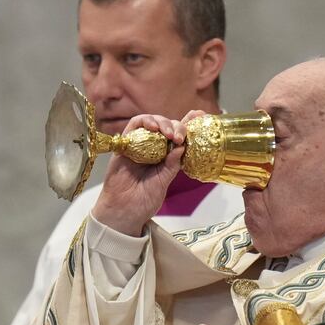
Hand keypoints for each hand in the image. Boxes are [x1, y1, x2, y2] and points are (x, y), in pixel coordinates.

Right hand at [93, 114, 186, 235]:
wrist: (124, 210)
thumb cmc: (143, 200)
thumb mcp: (164, 181)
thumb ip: (172, 164)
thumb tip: (181, 146)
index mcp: (166, 157)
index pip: (178, 136)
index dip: (188, 123)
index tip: (200, 115)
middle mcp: (153, 148)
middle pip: (166, 126)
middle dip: (176, 126)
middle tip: (179, 137)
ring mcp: (139, 145)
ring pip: (151, 122)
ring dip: (161, 122)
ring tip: (167, 133)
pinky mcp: (125, 144)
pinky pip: (134, 126)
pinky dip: (145, 121)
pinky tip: (154, 127)